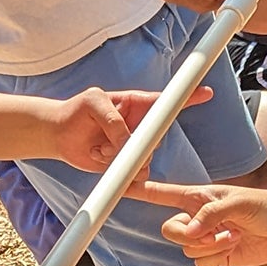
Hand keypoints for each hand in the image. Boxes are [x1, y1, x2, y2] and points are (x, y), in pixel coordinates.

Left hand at [48, 87, 211, 171]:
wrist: (59, 135)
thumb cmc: (76, 110)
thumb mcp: (93, 102)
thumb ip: (113, 120)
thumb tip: (127, 142)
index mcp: (137, 103)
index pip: (167, 100)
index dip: (189, 97)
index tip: (207, 93)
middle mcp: (140, 125)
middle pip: (157, 137)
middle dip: (137, 144)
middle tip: (112, 141)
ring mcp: (134, 145)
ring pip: (145, 159)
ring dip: (119, 156)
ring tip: (98, 147)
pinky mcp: (125, 163)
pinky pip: (132, 172)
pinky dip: (113, 168)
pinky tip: (96, 156)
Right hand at [132, 181, 266, 265]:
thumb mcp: (240, 202)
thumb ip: (211, 214)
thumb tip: (190, 232)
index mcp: (198, 195)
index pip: (161, 192)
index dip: (137, 190)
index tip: (114, 185)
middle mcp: (197, 216)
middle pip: (169, 229)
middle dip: (187, 234)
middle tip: (214, 231)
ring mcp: (205, 237)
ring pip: (186, 249)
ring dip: (210, 246)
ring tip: (234, 234)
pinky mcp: (215, 255)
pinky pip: (199, 263)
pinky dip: (216, 258)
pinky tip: (235, 247)